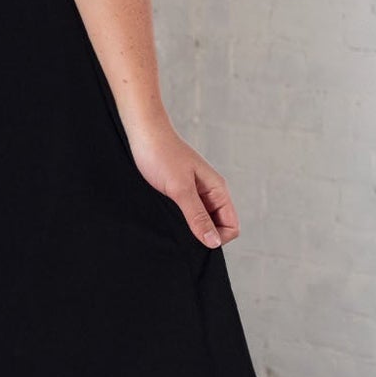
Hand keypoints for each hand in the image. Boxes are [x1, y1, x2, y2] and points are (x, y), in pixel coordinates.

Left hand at [126, 120, 239, 248]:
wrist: (144, 134)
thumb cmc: (162, 155)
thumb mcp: (180, 189)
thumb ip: (197, 216)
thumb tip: (214, 242)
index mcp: (218, 190)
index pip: (232, 225)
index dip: (218, 238)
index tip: (196, 238)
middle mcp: (210, 192)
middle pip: (218, 226)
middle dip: (204, 235)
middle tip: (182, 232)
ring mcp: (195, 192)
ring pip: (202, 220)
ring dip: (192, 228)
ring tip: (173, 223)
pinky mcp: (180, 192)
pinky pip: (188, 213)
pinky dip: (182, 220)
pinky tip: (168, 217)